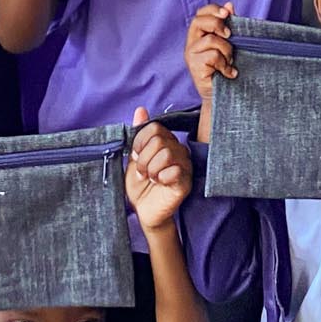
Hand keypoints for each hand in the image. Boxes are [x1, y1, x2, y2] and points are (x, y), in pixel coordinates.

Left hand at [126, 108, 192, 231]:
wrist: (145, 211)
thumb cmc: (140, 185)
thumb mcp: (134, 158)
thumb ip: (138, 135)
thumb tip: (141, 110)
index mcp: (166, 141)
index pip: (154, 128)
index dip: (140, 142)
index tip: (136, 156)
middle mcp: (178, 149)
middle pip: (159, 140)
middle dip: (144, 158)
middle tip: (143, 172)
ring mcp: (184, 165)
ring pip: (166, 154)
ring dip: (151, 169)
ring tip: (151, 178)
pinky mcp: (186, 181)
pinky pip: (174, 171)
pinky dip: (161, 178)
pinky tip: (160, 183)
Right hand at [185, 1, 234, 122]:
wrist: (221, 95)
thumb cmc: (225, 68)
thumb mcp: (229, 44)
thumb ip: (228, 25)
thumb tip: (230, 5)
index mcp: (198, 34)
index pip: (200, 13)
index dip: (212, 9)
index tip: (227, 13)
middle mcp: (191, 43)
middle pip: (199, 21)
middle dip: (218, 24)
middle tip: (229, 36)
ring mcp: (191, 54)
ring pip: (211, 39)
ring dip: (227, 50)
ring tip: (229, 62)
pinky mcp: (194, 66)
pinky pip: (213, 55)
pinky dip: (225, 64)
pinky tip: (228, 73)